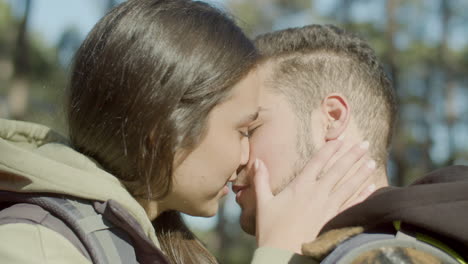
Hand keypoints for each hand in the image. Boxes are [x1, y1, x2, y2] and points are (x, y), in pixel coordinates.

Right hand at [254, 140, 375, 253]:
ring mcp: (327, 208)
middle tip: (365, 144)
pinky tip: (372, 188)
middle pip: (338, 170)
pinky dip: (362, 196)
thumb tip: (256, 161)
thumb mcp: (263, 203)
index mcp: (300, 186)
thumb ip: (261, 180)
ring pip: (349, 186)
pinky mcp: (333, 221)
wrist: (283, 255)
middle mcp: (317, 193)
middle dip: (352, 155)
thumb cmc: (271, 229)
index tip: (340, 138)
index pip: (317, 162)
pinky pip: (351, 205)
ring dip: (361, 173)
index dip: (329, 149)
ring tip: (372, 161)